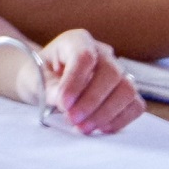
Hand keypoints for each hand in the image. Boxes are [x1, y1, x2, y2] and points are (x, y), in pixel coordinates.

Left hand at [19, 29, 144, 134]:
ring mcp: (118, 71)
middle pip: (112, 73)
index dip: (76, 82)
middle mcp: (102, 53)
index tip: (63, 104)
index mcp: (77, 41)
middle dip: (92, 101)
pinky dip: (120, 120)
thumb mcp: (33, 78)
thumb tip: (65, 102)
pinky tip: (100, 128)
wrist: (46, 80)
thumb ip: (48, 88)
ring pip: (127, 90)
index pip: (85, 57)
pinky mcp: (124, 91)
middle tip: (73, 120)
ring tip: (83, 127)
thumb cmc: (38, 75)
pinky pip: (135, 105)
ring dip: (106, 113)